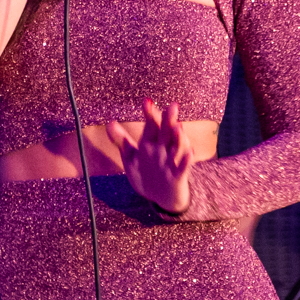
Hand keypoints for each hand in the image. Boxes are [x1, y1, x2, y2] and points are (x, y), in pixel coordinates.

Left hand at [119, 99, 193, 217]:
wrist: (162, 197)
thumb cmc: (147, 173)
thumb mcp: (131, 157)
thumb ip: (121, 140)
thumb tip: (110, 123)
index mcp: (152, 142)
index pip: (152, 125)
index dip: (150, 114)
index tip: (147, 102)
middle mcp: (164, 149)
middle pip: (167, 132)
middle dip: (169, 120)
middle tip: (172, 106)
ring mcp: (172, 162)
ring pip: (178, 148)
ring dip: (179, 138)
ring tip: (179, 127)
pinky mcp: (178, 177)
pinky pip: (184, 168)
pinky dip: (186, 161)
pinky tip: (190, 153)